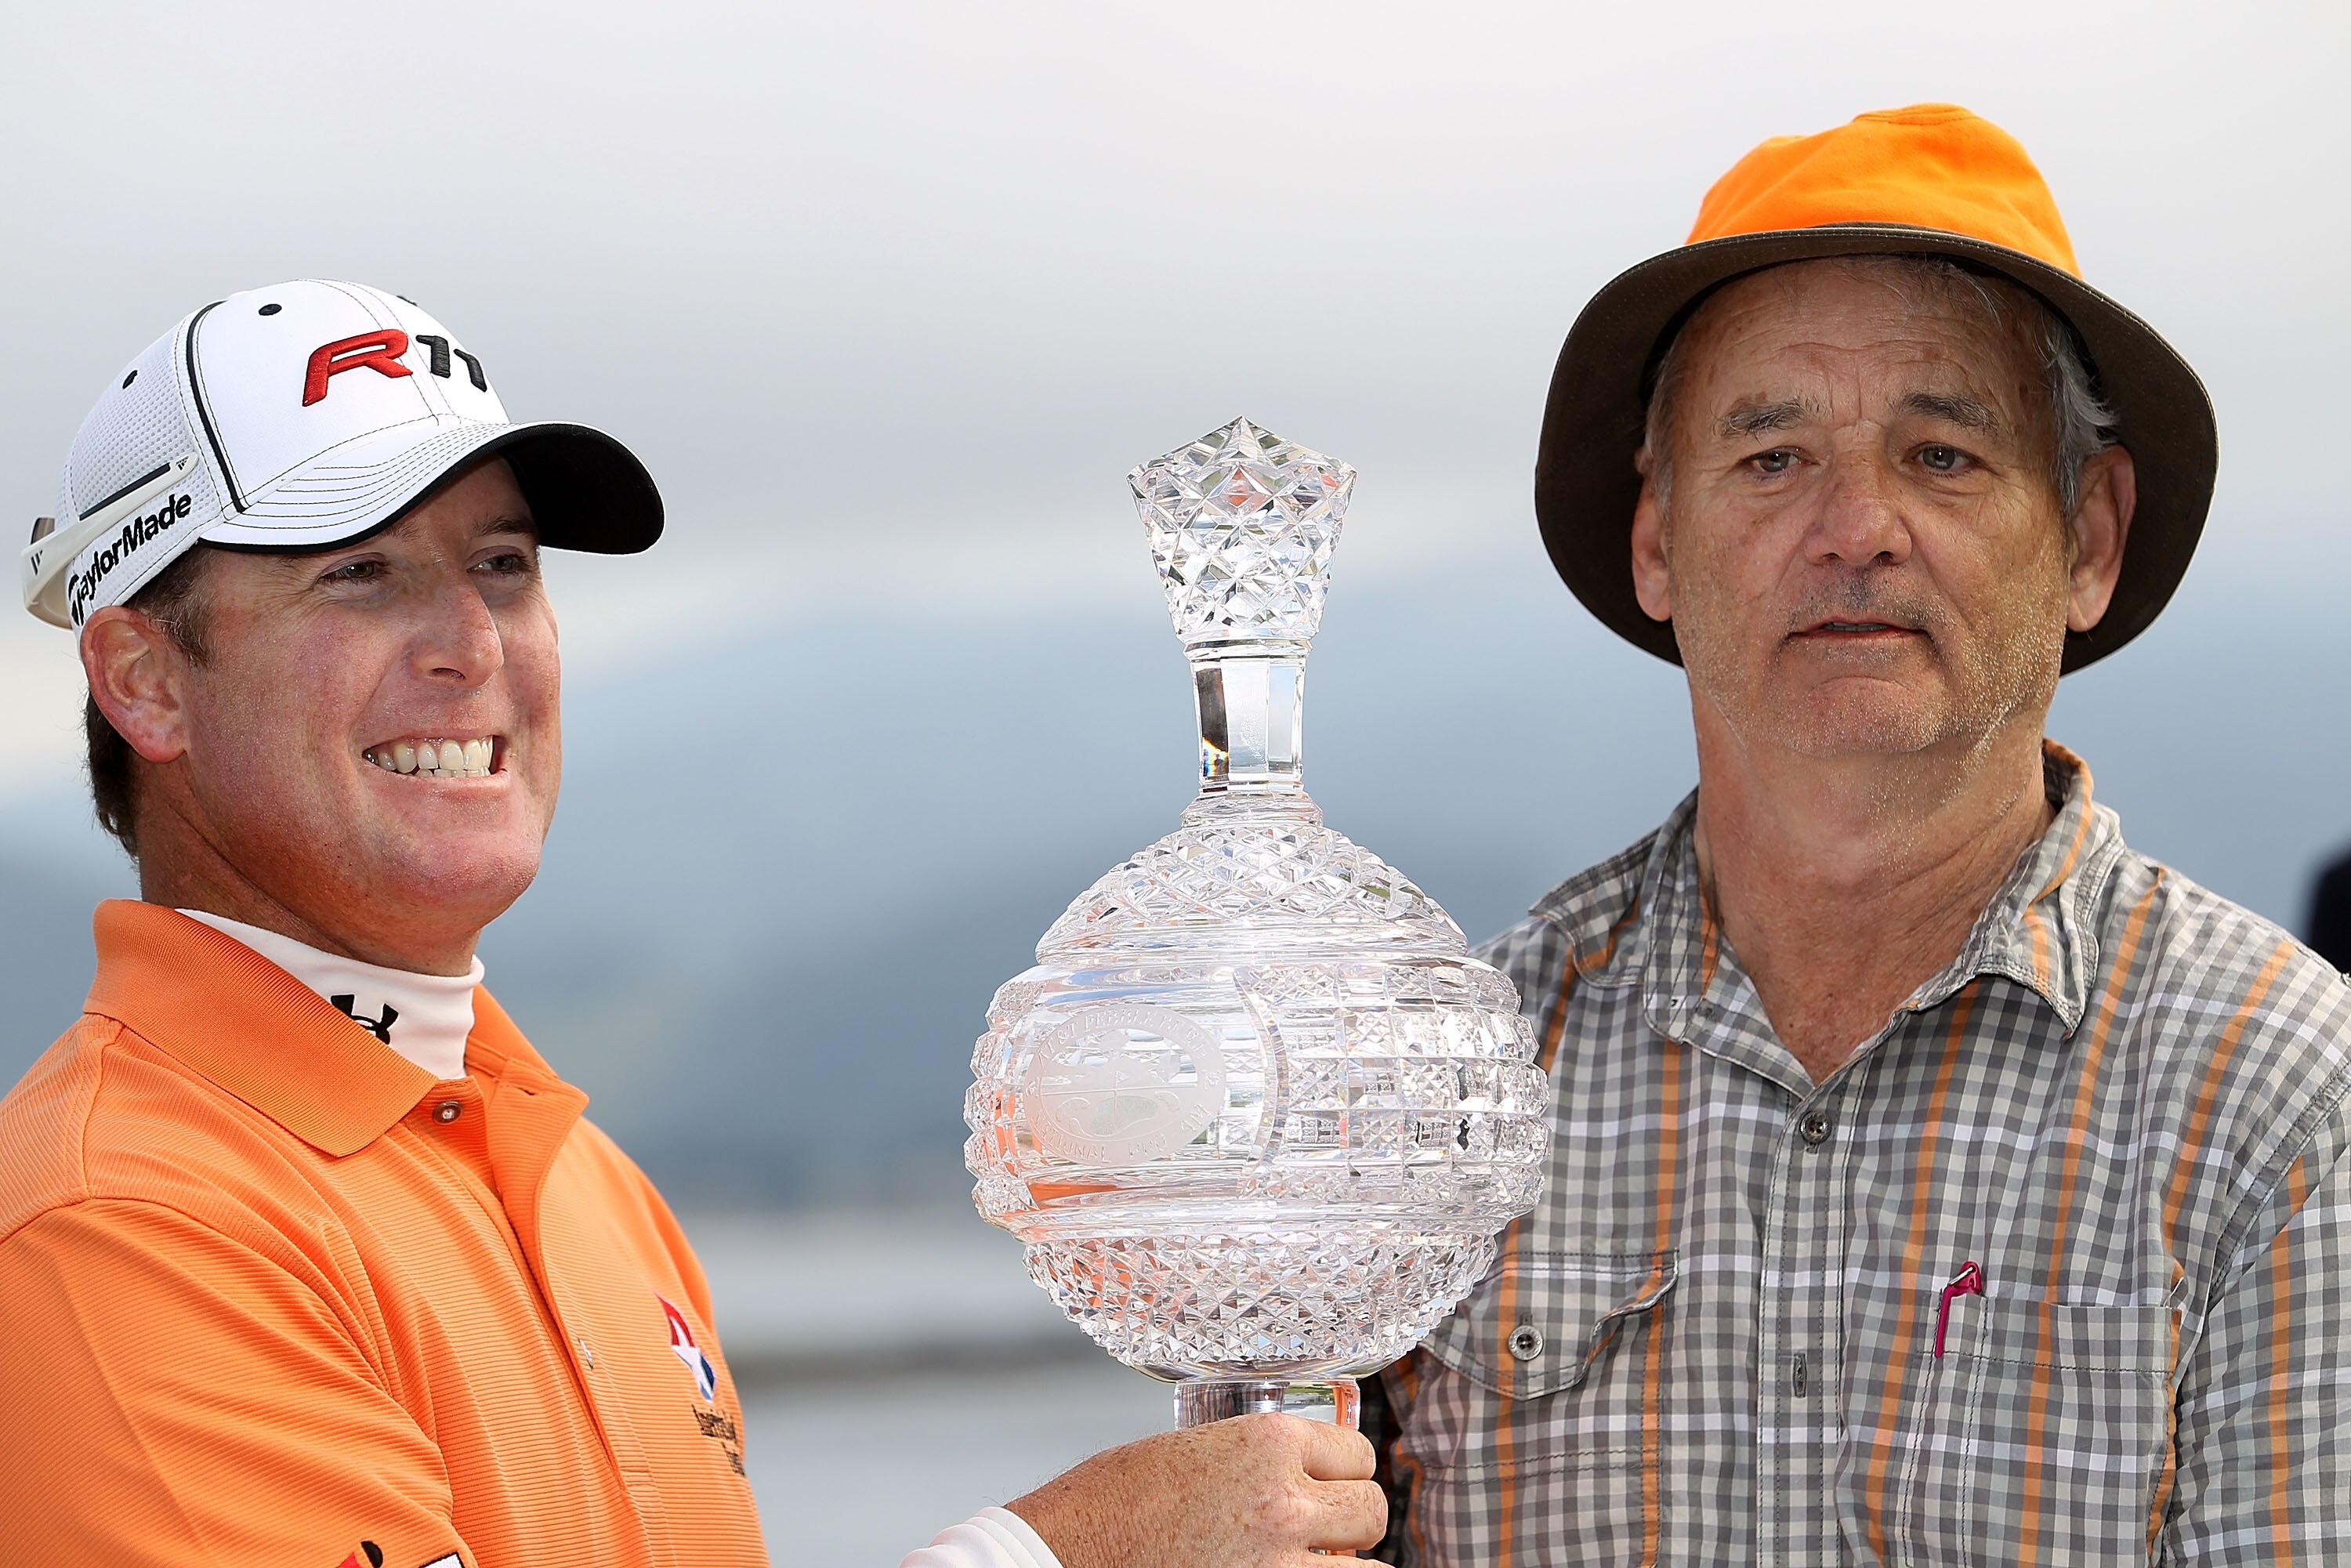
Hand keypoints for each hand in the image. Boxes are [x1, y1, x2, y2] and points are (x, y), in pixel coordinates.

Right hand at [1006, 1411, 1384, 1567]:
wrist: (1063, 1556)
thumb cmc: (1108, 1505)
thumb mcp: (1189, 1451)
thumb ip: (1252, 1460)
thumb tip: (1293, 1477)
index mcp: (1265, 1442)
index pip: (1357, 1451)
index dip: (1343, 1471)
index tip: (1330, 1485)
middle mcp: (1285, 1499)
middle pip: (1373, 1508)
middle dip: (1352, 1521)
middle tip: (1327, 1533)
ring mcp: (1280, 1563)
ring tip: (1320, 1567)